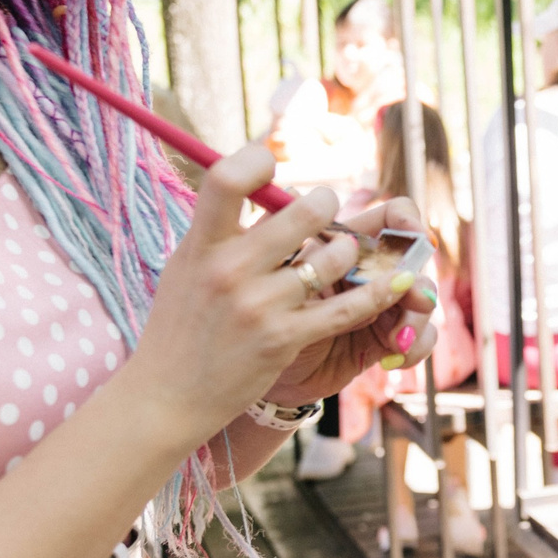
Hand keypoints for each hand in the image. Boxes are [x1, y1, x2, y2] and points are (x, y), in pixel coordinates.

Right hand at [120, 146, 417, 443]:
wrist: (165, 397)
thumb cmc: (179, 327)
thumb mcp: (187, 269)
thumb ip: (221, 230)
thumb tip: (266, 188)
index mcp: (201, 245)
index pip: (227, 179)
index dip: (256, 160)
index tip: (270, 165)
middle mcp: (228, 270)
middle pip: (300, 212)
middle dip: (325, 205)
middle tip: (327, 209)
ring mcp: (258, 305)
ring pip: (331, 256)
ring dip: (347, 250)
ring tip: (343, 251)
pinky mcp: (284, 338)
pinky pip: (346, 308)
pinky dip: (375, 293)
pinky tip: (392, 283)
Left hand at [263, 194, 439, 405]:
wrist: (257, 368)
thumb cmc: (257, 314)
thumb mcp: (272, 277)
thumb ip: (285, 239)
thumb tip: (288, 191)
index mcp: (345, 244)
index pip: (390, 217)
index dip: (408, 219)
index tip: (417, 235)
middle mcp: (369, 271)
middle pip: (415, 261)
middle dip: (417, 282)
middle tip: (415, 302)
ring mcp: (382, 304)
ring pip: (422, 298)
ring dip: (416, 318)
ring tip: (396, 340)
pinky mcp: (388, 339)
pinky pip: (422, 337)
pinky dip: (415, 346)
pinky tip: (395, 358)